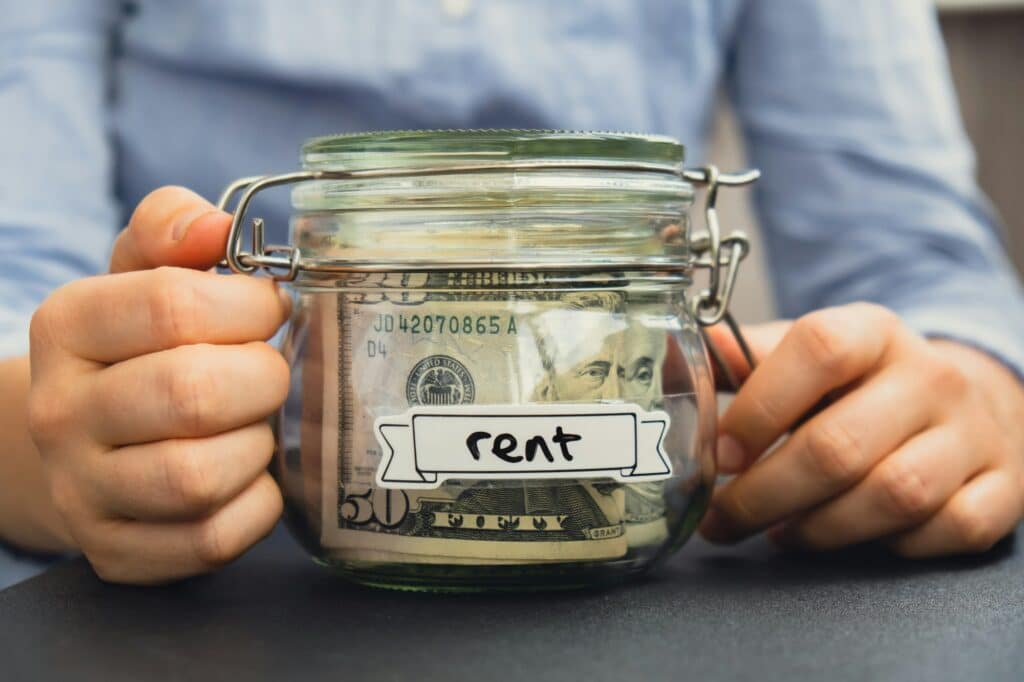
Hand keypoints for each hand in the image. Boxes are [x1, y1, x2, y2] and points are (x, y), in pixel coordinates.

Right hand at [28, 187, 289, 582]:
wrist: (82, 443)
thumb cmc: (137, 347)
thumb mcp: (139, 272)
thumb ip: (173, 229)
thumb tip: (217, 225)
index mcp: (66, 327)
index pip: (172, 305)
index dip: (249, 305)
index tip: (270, 309)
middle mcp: (61, 413)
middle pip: (192, 394)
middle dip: (263, 378)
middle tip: (270, 372)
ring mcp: (83, 491)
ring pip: (199, 476)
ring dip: (257, 445)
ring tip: (255, 424)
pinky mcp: (117, 552)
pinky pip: (213, 538)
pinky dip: (257, 506)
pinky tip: (250, 476)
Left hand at [699, 302, 1023, 556]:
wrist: (967, 401)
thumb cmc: (866, 384)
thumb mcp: (811, 354)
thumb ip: (750, 357)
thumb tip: (680, 353)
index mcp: (873, 332)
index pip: (818, 351)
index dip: (760, 409)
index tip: (720, 455)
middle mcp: (930, 376)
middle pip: (840, 446)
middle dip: (765, 495)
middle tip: (723, 519)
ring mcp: (973, 433)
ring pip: (893, 495)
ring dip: (820, 528)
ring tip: (778, 532)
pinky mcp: (1003, 486)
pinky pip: (948, 530)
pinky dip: (894, 546)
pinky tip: (854, 538)